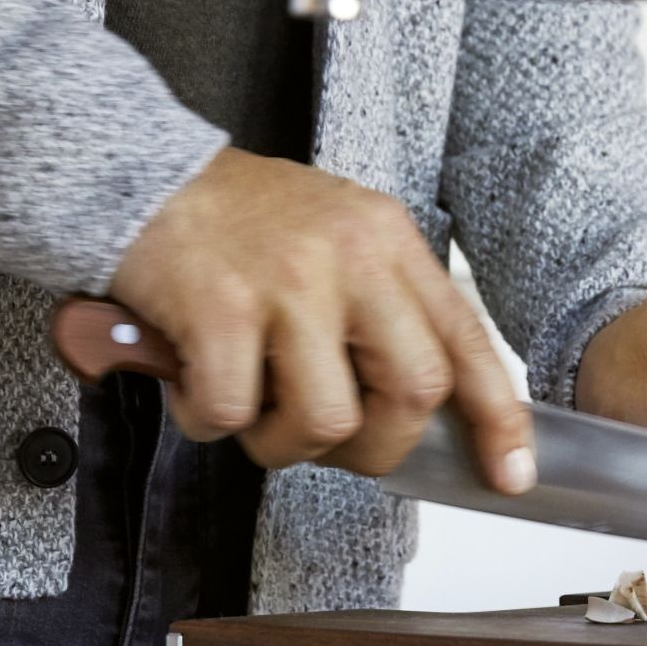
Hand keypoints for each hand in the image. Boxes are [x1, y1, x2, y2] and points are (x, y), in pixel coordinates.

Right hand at [109, 150, 533, 487]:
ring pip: (326, 419)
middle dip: (375, 446)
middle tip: (329, 444)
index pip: (465, 340)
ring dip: (284, 443)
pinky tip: (195, 385)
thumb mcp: (337, 236)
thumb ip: (382, 306)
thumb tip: (416, 404)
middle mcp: (350, 258)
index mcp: (387, 242)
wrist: (136, 172)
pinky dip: (210, 420)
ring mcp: (287, 283)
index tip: (509, 473)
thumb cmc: (236, 220)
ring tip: (251, 410)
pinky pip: (234, 411)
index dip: (496, 417)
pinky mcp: (219, 308)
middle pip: (412, 393)